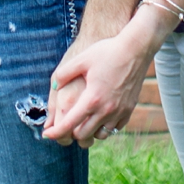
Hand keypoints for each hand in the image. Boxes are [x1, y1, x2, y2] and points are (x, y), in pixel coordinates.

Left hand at [43, 24, 154, 147]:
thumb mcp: (82, 59)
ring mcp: (120, 110)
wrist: (137, 47)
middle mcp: (106, 109)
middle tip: (66, 125)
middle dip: (71, 133)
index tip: (47, 135)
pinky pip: (116, 127)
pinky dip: (106, 126)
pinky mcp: (130, 108)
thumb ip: (63, 74)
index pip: (68, 125)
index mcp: (91, 99)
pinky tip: (101, 116)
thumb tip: (54, 87)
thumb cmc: (108, 51)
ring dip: (90, 131)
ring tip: (84, 121)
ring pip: (101, 134)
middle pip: (83, 135)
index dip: (55, 133)